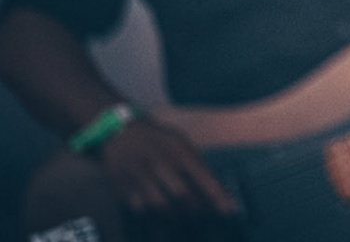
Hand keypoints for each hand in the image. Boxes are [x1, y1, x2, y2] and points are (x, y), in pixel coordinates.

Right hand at [98, 117, 235, 214]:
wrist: (120, 133)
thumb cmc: (158, 140)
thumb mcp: (181, 144)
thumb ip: (197, 165)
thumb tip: (217, 191)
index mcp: (178, 150)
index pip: (203, 176)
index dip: (217, 196)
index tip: (230, 211)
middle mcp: (160, 163)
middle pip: (183, 196)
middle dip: (197, 209)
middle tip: (205, 214)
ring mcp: (140, 177)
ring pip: (162, 208)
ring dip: (177, 216)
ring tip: (185, 216)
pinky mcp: (124, 189)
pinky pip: (142, 211)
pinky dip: (154, 216)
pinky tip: (161, 214)